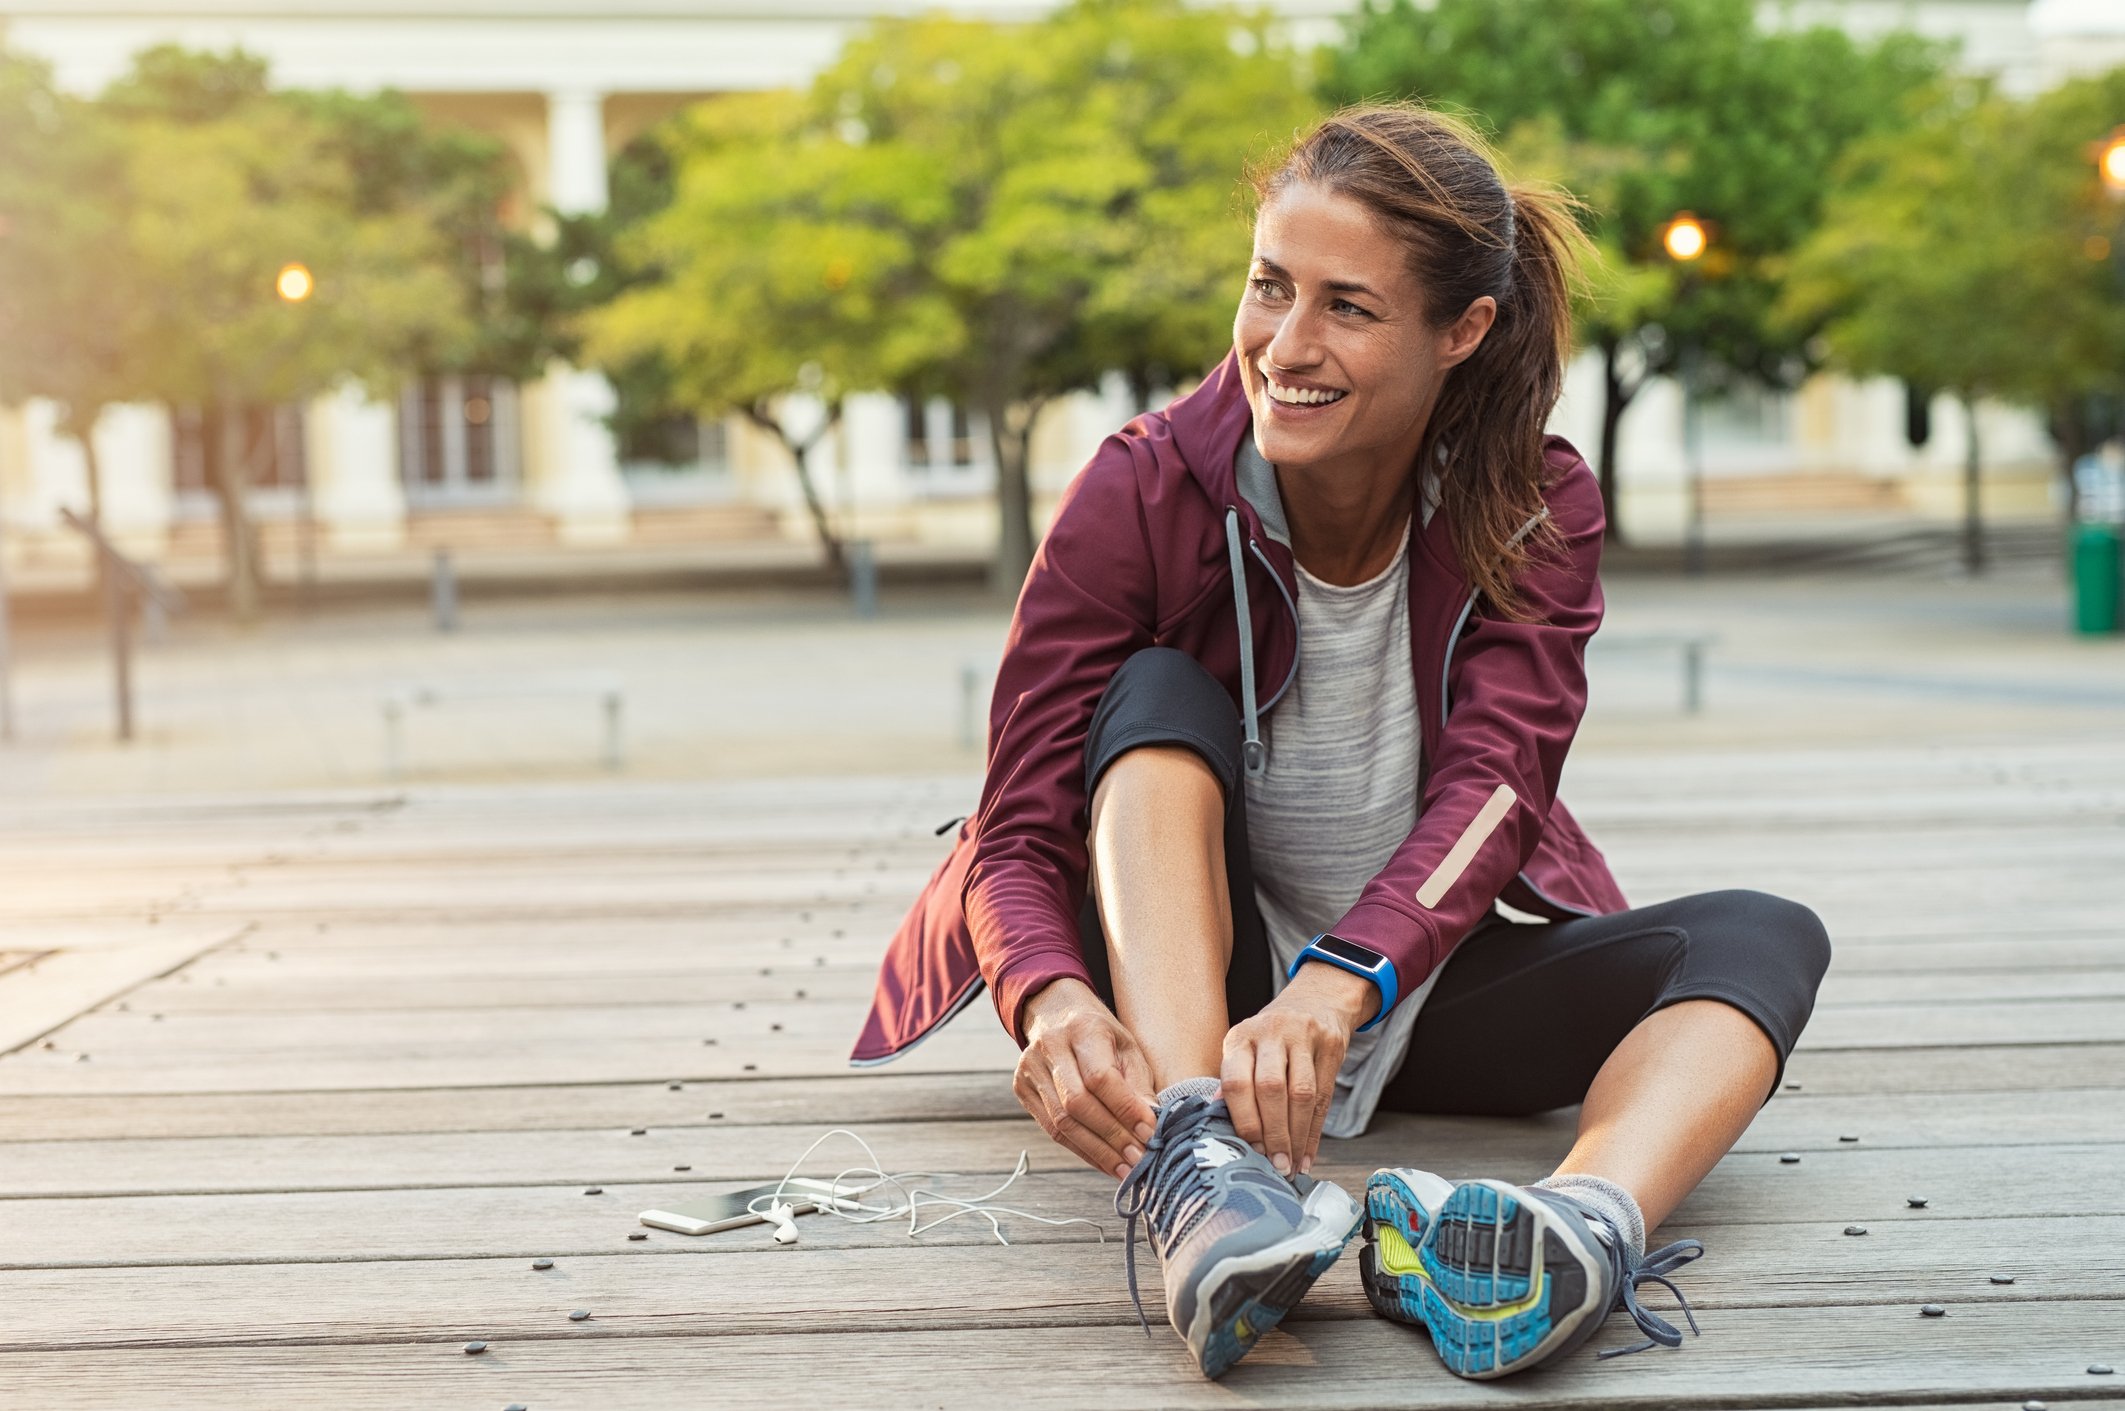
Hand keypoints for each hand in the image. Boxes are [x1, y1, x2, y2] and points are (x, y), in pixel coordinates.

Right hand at [1013, 978, 1158, 1178]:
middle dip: (1112, 1138)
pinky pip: (1051, 1129)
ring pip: (1061, 1122)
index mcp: (1082, 1029)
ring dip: (1097, 1152)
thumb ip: (1139, 1084)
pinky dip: (1081, 1150)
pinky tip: (1104, 1162)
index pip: (1100, 1077)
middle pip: (1077, 1104)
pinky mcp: (1022, 1088)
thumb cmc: (1101, 1033)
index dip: (1125, 1109)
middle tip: (1139, 1160)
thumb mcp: (1127, 1046)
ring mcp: (1030, 1068)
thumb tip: (1153, 1125)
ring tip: (1125, 1169)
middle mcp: (1050, 1047)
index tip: (1150, 1133)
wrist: (1056, 1013)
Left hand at [1220, 963, 1376, 1176]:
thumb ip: (1233, 1083)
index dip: (1244, 1120)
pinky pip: (1324, 1096)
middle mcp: (1270, 1032)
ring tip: (1290, 1165)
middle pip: (1271, 1089)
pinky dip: (1314, 1132)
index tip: (1249, 1151)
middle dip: (1273, 1134)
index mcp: (1240, 1038)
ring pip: (1301, 1094)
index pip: (1236, 1082)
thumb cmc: (1271, 1039)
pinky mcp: (1331, 1045)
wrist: (1315, 1001)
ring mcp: (1303, 1036)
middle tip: (1274, 1166)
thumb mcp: (1246, 1050)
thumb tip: (1216, 1122)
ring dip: (1296, 1137)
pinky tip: (1307, 1155)